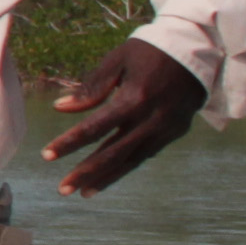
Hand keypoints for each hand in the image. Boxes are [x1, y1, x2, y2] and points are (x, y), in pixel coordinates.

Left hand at [38, 38, 207, 194]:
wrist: (197, 52)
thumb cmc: (151, 51)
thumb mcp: (118, 60)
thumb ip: (91, 87)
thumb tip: (61, 107)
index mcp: (133, 98)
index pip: (94, 128)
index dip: (69, 143)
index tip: (47, 155)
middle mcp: (150, 119)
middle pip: (112, 153)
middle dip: (86, 173)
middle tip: (63, 189)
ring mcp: (164, 129)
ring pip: (131, 161)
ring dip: (106, 178)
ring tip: (83, 193)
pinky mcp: (174, 133)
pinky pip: (145, 155)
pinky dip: (126, 167)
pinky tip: (109, 176)